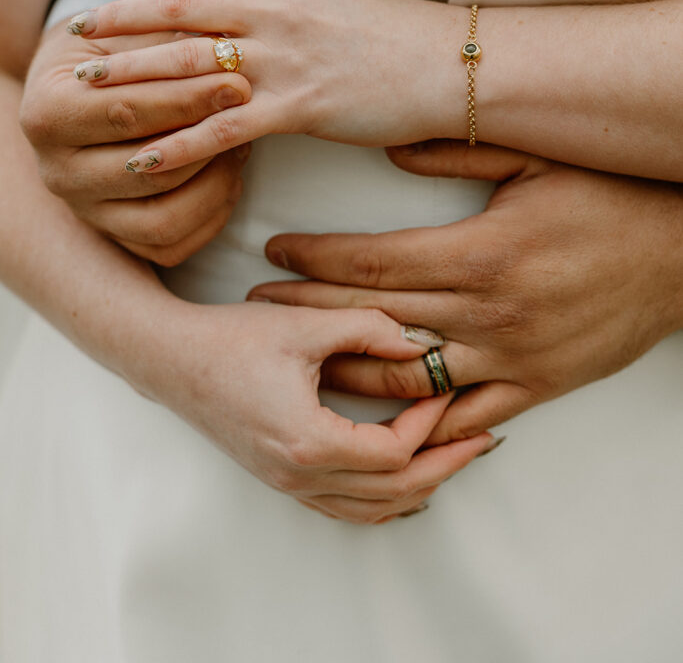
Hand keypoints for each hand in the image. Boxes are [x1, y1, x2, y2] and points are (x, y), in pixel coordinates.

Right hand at [20, 20, 250, 264]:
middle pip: (147, 170)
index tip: (237, 83)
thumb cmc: (111, 50)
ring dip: (215, 181)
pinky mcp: (115, 237)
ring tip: (242, 141)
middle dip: (208, 140)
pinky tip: (230, 174)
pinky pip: (172, 245)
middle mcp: (57, 172)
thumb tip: (224, 46)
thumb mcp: (126, 30)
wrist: (84, 84)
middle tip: (250, 111)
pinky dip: (211, 214)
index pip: (125, 113)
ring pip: (163, 217)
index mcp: (47, 113)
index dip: (187, 100)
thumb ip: (166, 38)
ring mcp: (85, 210)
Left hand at [62, 0, 462, 170]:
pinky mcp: (300, 103)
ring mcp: (286, 54)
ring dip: (132, 80)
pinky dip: (178, 143)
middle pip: (177, 13)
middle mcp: (276, 5)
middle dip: (120, 28)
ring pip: (189, 65)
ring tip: (87, 94)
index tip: (114, 12)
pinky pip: (223, 125)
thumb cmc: (395, 34)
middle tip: (76, 45)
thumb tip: (242, 13)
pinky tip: (144, 157)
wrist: (452, 64)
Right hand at [141, 296, 495, 523]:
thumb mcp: (304, 325)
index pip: (394, 454)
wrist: (170, 360)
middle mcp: (300, 476)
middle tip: (483, 439)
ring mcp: (288, 484)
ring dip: (420, 486)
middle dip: (445, 465)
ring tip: (455, 457)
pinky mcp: (282, 478)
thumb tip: (421, 340)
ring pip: (372, 510)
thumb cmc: (231, 340)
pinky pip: (346, 508)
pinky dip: (384, 499)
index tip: (446, 389)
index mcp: (309, 442)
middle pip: (394, 494)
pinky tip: (403, 480)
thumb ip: (369, 327)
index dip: (430, 424)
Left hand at [247, 141, 682, 442]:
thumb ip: (457, 149)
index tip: (275, 252)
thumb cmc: (612, 197)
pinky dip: (419, 418)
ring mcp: (512, 357)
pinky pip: (466, 413)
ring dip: (344, 369)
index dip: (315, 260)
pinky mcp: (538, 386)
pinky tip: (378, 416)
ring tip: (299, 357)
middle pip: (374, 317)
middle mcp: (490, 313)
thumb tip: (388, 146)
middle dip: (307, 312)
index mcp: (483, 253)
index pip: (373, 263)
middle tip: (260, 305)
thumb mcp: (536, 157)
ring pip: (408, 377)